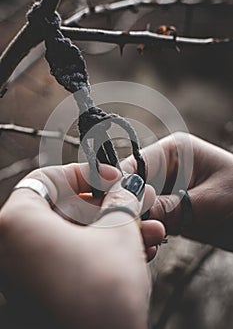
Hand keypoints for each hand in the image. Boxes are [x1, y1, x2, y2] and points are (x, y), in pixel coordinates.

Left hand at [0, 163, 164, 328]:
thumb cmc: (99, 296)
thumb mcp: (118, 233)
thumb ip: (121, 201)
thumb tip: (126, 187)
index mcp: (17, 223)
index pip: (49, 179)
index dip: (85, 174)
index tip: (112, 179)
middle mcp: (12, 249)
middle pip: (65, 209)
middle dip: (110, 206)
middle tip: (136, 203)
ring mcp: (26, 275)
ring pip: (75, 237)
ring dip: (115, 231)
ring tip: (149, 230)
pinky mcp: (43, 294)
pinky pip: (73, 261)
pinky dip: (102, 253)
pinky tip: (138, 252)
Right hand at [122, 132, 232, 251]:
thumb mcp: (209, 200)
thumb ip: (170, 206)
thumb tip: (134, 216)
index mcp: (173, 151)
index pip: (134, 165)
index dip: (119, 186)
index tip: (112, 209)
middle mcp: (165, 168)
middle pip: (131, 187)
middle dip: (126, 208)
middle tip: (126, 231)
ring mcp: (166, 190)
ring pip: (136, 206)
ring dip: (136, 224)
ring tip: (142, 243)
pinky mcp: (169, 210)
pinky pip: (149, 221)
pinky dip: (147, 234)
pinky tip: (150, 247)